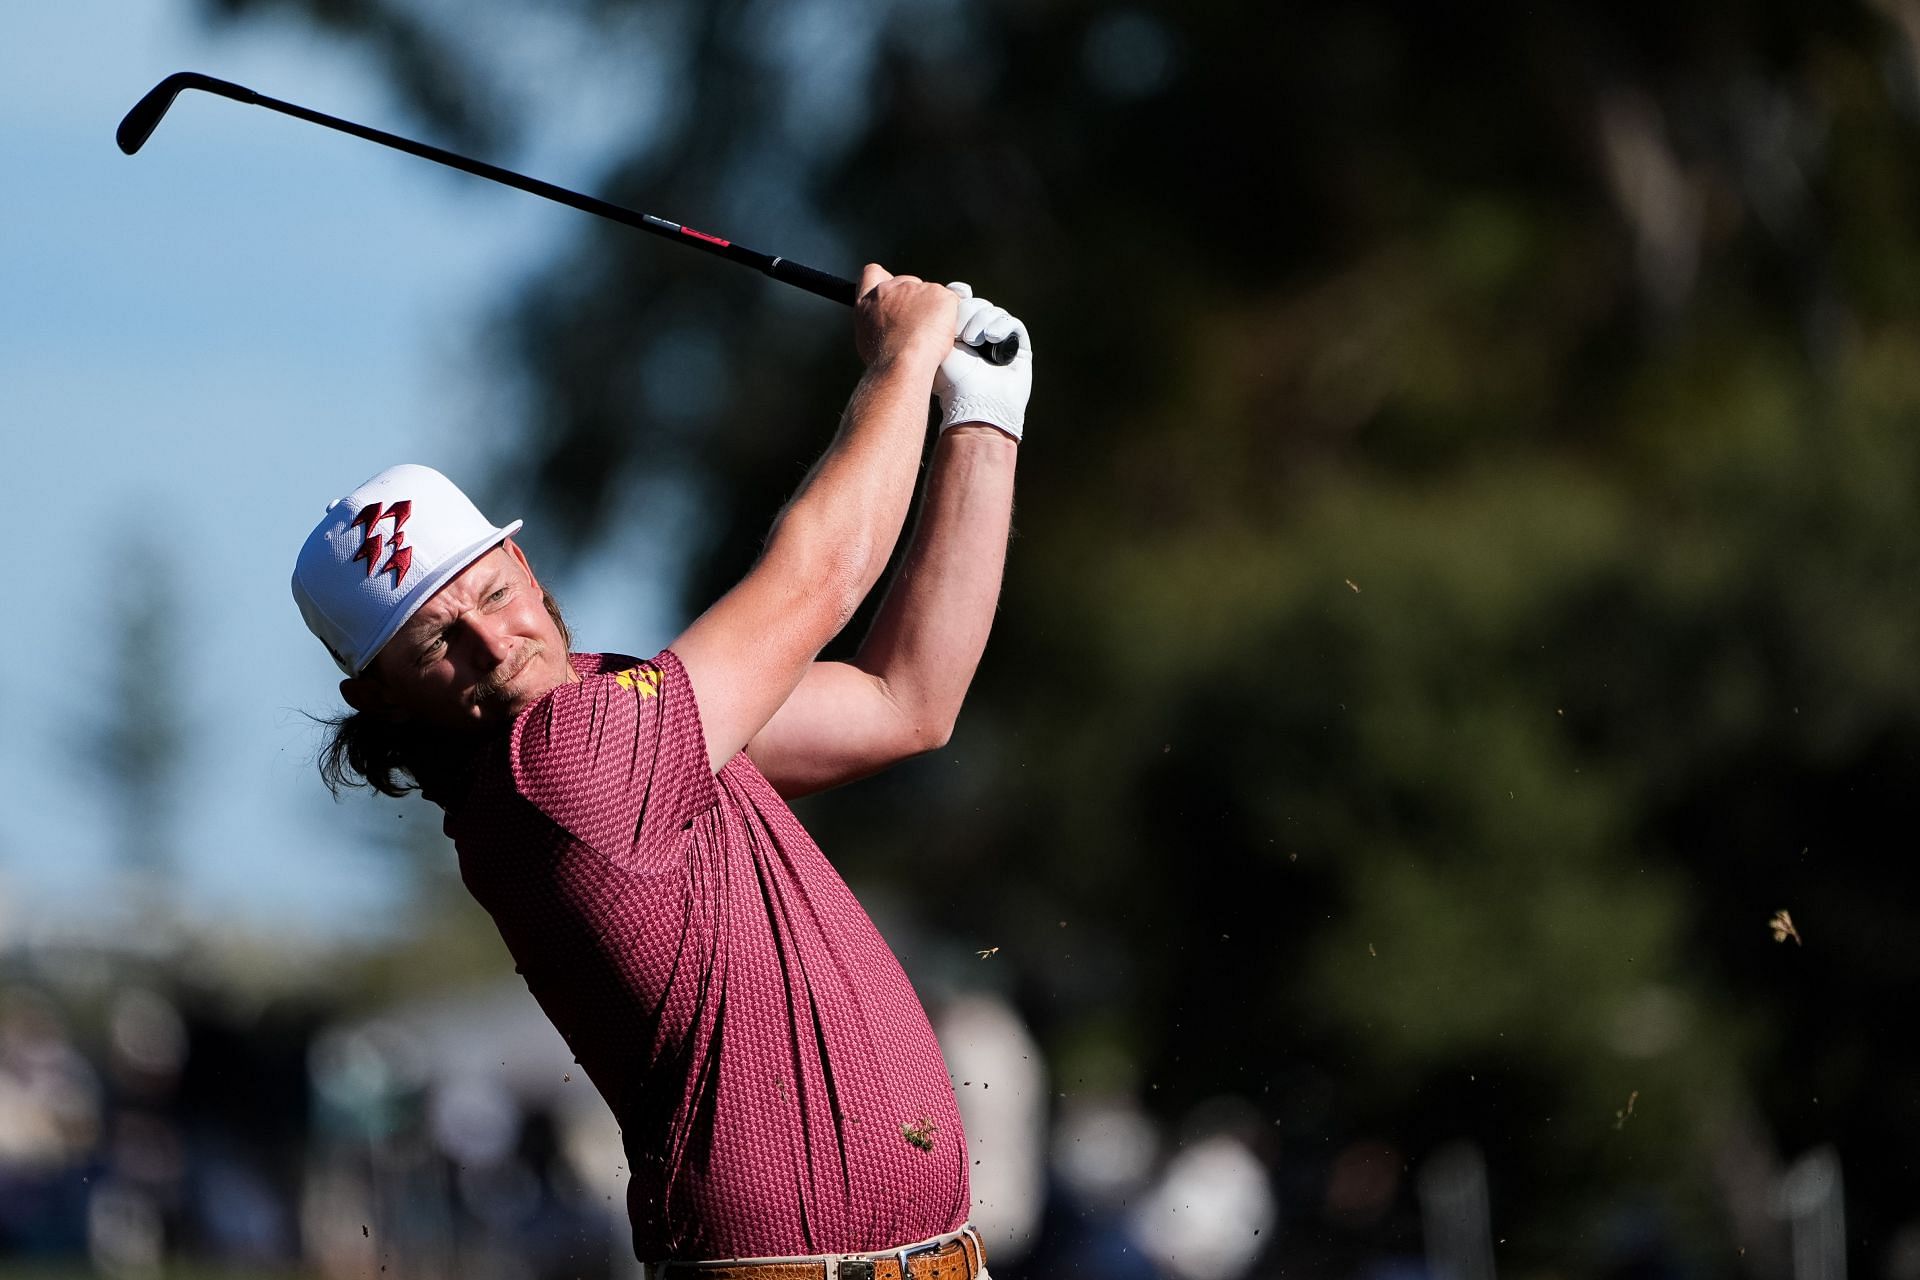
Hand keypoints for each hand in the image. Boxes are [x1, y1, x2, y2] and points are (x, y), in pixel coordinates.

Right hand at [855, 264, 960, 369]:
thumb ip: (878, 322)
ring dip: (933, 310)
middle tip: (919, 326)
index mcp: (869, 300)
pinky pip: (950, 301)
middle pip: (908, 283)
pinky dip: (950, 316)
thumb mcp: (868, 339)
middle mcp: (890, 289)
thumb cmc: (885, 359)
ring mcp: (915, 288)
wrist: (901, 363)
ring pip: (931, 294)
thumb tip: (888, 326)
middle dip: (916, 301)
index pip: (873, 274)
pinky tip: (944, 333)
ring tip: (930, 336)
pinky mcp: (938, 294)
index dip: (885, 281)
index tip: (895, 295)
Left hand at [932, 283, 1032, 440]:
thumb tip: (958, 286)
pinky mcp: (1018, 348)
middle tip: (963, 333)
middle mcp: (981, 336)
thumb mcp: (940, 344)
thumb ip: (942, 316)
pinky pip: (1013, 325)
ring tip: (975, 341)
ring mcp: (1000, 343)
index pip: (964, 303)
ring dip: (984, 322)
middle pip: (979, 304)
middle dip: (970, 312)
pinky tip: (993, 338)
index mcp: (960, 333)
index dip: (961, 297)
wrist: (975, 404)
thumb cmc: (951, 380)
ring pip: (995, 312)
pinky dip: (1003, 327)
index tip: (958, 295)